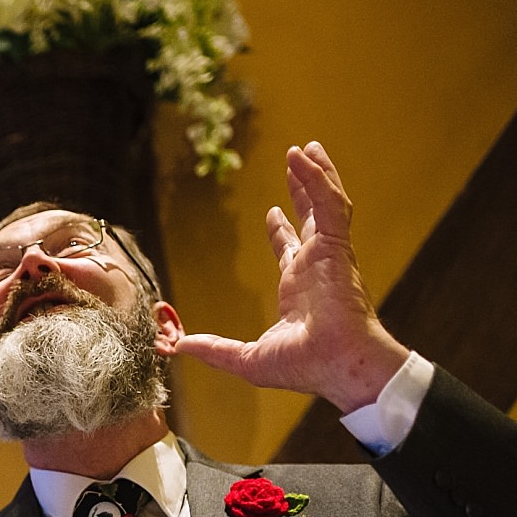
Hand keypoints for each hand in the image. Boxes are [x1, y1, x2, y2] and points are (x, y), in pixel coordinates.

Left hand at [176, 142, 409, 412]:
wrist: (338, 366)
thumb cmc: (306, 367)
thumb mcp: (246, 359)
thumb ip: (213, 349)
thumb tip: (178, 346)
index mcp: (300, 289)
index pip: (291, 250)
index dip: (281, 230)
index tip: (273, 212)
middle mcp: (316, 267)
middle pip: (310, 217)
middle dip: (303, 189)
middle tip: (296, 162)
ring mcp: (330, 255)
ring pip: (325, 203)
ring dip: (315, 175)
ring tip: (305, 148)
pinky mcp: (338, 246)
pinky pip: (331, 204)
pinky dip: (318, 178)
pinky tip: (304, 157)